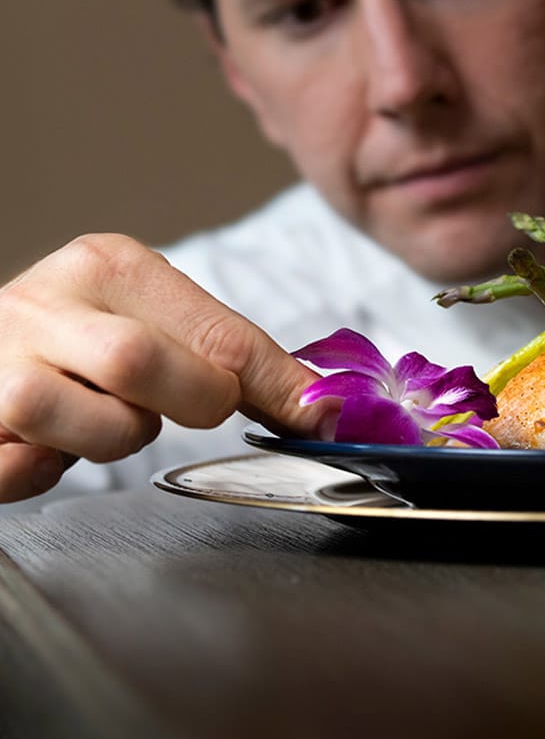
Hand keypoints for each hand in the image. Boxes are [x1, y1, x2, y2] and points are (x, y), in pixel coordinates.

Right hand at [0, 234, 320, 502]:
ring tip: (98, 415)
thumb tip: (320, 405)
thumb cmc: (79, 336)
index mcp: (108, 265)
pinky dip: (41, 472)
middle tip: (178, 405)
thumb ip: (230, 355)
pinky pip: (19, 471)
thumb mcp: (153, 319)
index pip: (218, 334)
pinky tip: (42, 447)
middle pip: (142, 364)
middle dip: (188, 404)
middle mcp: (46, 302)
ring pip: (89, 424)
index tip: (317, 418)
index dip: (275, 385)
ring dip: (113, 437)